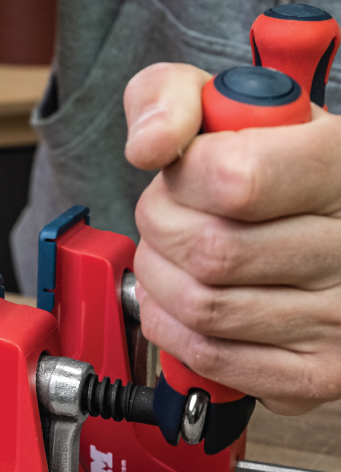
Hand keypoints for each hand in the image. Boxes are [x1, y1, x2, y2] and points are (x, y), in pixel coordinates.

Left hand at [124, 61, 340, 414]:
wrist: (316, 220)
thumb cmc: (265, 162)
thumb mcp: (223, 105)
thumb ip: (171, 99)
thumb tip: (149, 145)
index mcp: (340, 163)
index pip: (235, 181)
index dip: (181, 180)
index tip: (183, 174)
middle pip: (209, 252)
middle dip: (160, 233)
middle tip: (169, 219)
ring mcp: (340, 315)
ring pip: (203, 308)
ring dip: (161, 282)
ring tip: (174, 258)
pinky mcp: (317, 371)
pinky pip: (211, 357)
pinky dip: (173, 330)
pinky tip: (182, 301)